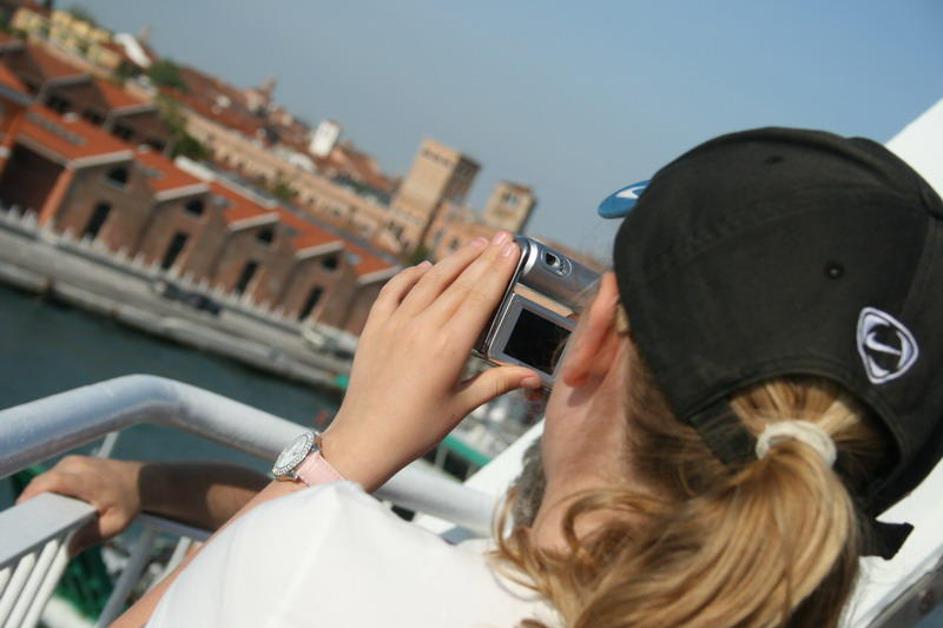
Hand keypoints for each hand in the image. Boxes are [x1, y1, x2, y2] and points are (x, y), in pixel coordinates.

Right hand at [17, 455, 143, 553]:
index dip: (34, 494)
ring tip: (43, 517)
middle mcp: (79, 466)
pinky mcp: (71, 462)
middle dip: (33, 501)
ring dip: (41, 496)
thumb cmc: (130, 502)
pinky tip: (52, 506)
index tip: (23, 511)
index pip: (54, 482)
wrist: (144, 480)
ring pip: (45, 479)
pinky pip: (51, 476)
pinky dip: (48, 490)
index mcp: (90, 480)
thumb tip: (67, 550)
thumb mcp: (116, 524)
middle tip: (31, 524)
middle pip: (43, 481)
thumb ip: (91, 536)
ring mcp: (74, 461)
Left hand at [322, 232, 540, 490]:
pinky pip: (392, 291)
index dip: (498, 270)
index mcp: (448, 347)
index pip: (480, 297)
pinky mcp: (373, 328)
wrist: (365, 439)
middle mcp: (421, 328)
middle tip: (502, 237)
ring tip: (474, 244)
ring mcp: (394, 325)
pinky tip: (424, 268)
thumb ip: (497, 383)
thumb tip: (534, 376)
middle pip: (459, 283)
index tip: (511, 248)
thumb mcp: (461, 407)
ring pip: (428, 281)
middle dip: (484, 257)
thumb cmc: (415, 430)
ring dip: (453, 260)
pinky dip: (409, 276)